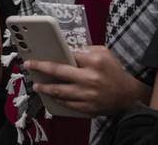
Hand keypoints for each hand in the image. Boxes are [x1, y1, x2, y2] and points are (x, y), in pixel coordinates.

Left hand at [26, 46, 147, 116]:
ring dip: (45, 88)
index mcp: (93, 61)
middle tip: (28, 66)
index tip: (37, 54)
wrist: (129, 95)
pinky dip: (57, 100)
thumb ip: (85, 49)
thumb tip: (65, 51)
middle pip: (58, 72)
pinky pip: (68, 104)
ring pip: (60, 91)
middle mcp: (89, 78)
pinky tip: (51, 96)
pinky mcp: (89, 108)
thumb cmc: (114, 71)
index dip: (51, 55)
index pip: (67, 56)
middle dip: (40, 68)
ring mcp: (88, 95)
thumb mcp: (103, 53)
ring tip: (36, 85)